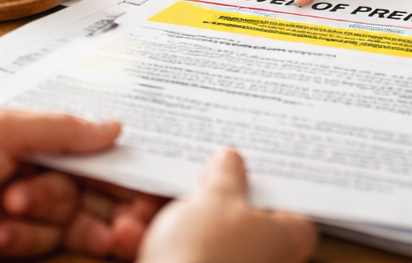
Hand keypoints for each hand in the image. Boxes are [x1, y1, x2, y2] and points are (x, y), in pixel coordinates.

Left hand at [0, 108, 161, 258]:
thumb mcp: (2, 131)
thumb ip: (61, 127)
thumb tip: (116, 127)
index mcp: (31, 138)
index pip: (88, 150)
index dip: (118, 167)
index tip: (142, 183)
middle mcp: (30, 172)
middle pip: (85, 187)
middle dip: (89, 201)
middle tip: (117, 220)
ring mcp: (20, 211)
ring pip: (66, 218)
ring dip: (49, 221)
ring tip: (19, 213)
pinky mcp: (10, 246)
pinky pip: (41, 245)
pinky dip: (29, 240)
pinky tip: (5, 236)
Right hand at [138, 148, 314, 262]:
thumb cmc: (206, 254)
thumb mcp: (216, 197)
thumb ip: (225, 175)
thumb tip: (229, 160)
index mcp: (287, 237)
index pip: (284, 200)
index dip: (258, 178)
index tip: (234, 160)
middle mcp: (265, 261)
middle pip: (231, 217)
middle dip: (193, 198)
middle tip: (174, 178)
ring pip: (197, 241)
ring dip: (163, 222)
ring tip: (136, 208)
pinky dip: (154, 250)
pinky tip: (125, 235)